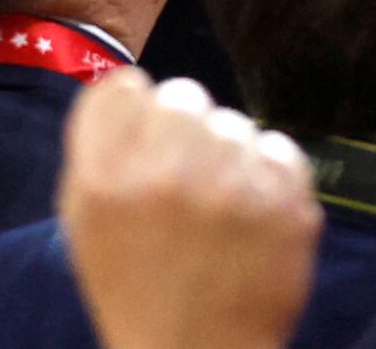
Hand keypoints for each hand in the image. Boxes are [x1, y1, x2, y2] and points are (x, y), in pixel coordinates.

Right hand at [58, 70, 321, 348]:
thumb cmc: (134, 289)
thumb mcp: (87, 227)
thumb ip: (100, 153)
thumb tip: (131, 87)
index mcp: (104, 183)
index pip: (122, 87)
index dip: (135, 105)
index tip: (143, 129)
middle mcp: (166, 175)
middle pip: (185, 94)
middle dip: (183, 129)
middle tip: (183, 175)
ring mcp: (234, 186)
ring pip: (235, 122)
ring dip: (227, 153)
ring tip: (215, 206)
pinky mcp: (288, 200)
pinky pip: (279, 147)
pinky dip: (268, 173)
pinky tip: (249, 213)